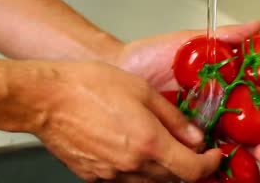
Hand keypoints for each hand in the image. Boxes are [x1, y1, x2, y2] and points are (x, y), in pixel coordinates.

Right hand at [16, 61, 220, 181]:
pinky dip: (137, 168)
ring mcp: (111, 174)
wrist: (46, 99)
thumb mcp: (141, 90)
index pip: (192, 170)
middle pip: (173, 177)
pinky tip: (129, 146)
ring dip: (162, 167)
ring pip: (150, 180)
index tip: (213, 155)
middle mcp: (132, 164)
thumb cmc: (89, 87)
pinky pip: (125, 179)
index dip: (209, 165)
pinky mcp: (94, 176)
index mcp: (148, 142)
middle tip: (187, 145)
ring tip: (156, 143)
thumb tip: (194, 135)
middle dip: (186, 163)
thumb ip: (173, 117)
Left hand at [116, 21, 259, 163]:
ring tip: (251, 159)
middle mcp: (213, 106)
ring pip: (229, 144)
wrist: (116, 73)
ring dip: (245, 155)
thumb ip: (221, 37)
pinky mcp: (180, 139)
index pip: (255, 99)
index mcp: (220, 83)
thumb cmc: (148, 56)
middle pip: (248, 127)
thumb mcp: (187, 41)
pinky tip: (223, 168)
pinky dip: (214, 165)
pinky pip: (200, 155)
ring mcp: (198, 125)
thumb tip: (253, 28)